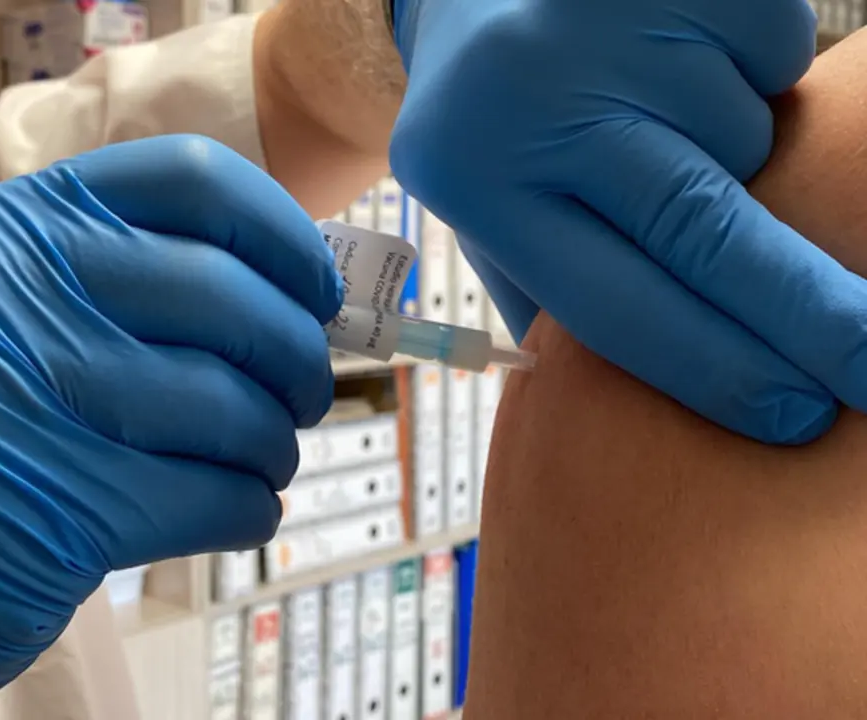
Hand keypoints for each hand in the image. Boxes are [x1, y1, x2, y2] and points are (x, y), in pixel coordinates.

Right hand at [0, 135, 341, 717]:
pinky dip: (248, 506)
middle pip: (221, 294)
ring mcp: (8, 399)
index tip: (315, 288)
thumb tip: (290, 297)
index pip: (185, 180)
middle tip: (301, 394)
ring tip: (260, 462)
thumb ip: (118, 290)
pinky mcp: (38, 509)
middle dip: (293, 354)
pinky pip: (207, 494)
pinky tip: (237, 509)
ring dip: (269, 444)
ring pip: (223, 405)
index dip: (280, 232)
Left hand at [389, 0, 866, 443]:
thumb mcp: (490, 216)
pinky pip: (778, 57)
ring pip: (750, 141)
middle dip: (802, 310)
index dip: (712, 368)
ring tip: (665, 127)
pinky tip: (686, 68)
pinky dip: (760, 79)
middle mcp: (536, 104)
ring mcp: (612, 29)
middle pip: (699, 229)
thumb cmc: (497, 125)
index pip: (612, 303)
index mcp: (477, 181)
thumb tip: (650, 401)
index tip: (793, 416)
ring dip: (746, 159)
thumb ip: (554, 297)